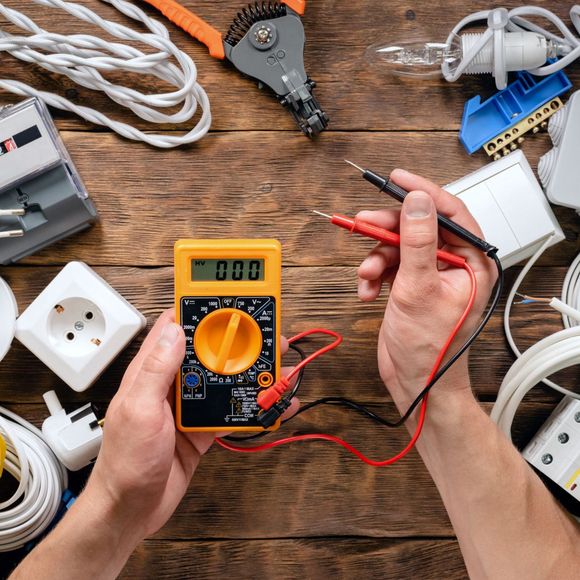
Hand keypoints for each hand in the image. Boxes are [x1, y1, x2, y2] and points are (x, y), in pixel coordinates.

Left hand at [84, 310, 297, 542]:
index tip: (228, 301)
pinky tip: (272, 406)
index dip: (200, 312)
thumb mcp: (138, 410)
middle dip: (239, 342)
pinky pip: (232, 410)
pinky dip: (253, 407)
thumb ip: (156, 369)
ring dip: (252, 374)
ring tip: (278, 371)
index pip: (176, 329)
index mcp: (151, 372)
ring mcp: (189, 406)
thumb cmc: (125, 462)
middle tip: (268, 336)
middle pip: (210, 353)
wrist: (131, 510)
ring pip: (226, 380)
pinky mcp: (203, 428)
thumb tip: (176, 330)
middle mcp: (172, 384)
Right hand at [356, 169, 496, 411]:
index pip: (450, 213)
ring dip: (376, 259)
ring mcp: (432, 276)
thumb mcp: (420, 288)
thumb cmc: (430, 348)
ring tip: (366, 277)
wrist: (416, 384)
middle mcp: (454, 265)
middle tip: (362, 223)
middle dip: (387, 230)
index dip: (422, 192)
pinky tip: (368, 292)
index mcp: (472, 262)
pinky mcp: (412, 286)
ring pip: (398, 246)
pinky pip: (389, 266)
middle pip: (417, 228)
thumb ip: (418, 241)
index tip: (396, 179)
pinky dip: (375, 276)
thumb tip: (417, 201)